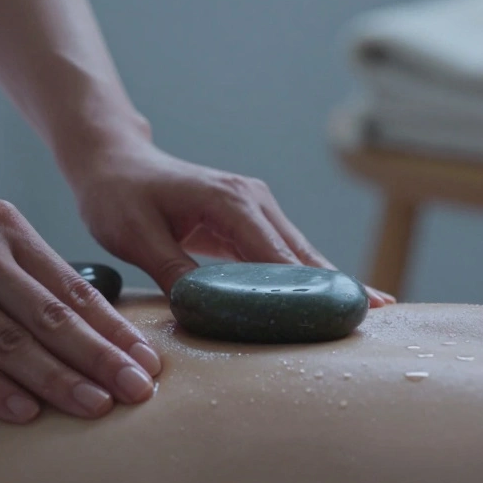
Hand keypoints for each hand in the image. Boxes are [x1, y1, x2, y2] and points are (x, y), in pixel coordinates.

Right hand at [0, 171, 160, 423]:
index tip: (148, 358)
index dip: (114, 327)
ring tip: (98, 408)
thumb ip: (17, 262)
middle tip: (141, 390)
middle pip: (52, 316)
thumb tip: (74, 312)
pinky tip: (25, 412)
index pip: (72, 287)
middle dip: (103, 357)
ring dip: (59, 379)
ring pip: (11, 341)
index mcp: (4, 227)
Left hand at [62, 140, 395, 305]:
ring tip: (368, 315)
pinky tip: (330, 300)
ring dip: (328, 284)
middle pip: (303, 253)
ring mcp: (256, 209)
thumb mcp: (135, 235)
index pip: (276, 257)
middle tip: (371, 321)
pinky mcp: (250, 221)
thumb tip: (206, 306)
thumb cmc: (117, 195)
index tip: (330, 319)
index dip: (304, 291)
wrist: (111, 162)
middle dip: (335, 286)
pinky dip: (306, 278)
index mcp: (230, 201)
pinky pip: (283, 255)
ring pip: (300, 254)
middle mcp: (253, 201)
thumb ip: (172, 270)